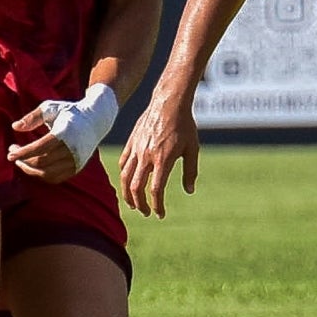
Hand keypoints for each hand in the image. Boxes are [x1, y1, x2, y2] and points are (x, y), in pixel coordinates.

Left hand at [7, 84, 118, 183]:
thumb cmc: (69, 112)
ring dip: (30, 170)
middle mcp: (72, 148)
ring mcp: (76, 160)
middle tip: (12, 152)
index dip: (23, 152)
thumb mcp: (50, 107)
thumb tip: (14, 127)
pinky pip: (56, 177)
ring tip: (21, 161)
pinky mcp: (77, 167)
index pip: (40, 147)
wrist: (96, 119)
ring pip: (47, 173)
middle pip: (42, 162)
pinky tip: (33, 167)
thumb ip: (32, 117)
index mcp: (65, 132)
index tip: (10, 152)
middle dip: (23, 160)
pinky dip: (42, 175)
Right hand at [116, 97, 198, 217]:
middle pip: (136, 188)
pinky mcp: (131, 142)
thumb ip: (191, 171)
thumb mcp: (192, 149)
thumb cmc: (184, 125)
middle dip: (140, 204)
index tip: (160, 214)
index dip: (157, 205)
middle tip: (146, 212)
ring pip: (125, 177)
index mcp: (163, 159)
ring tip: (133, 204)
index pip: (156, 190)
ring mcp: (136, 149)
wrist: (169, 102)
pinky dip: (124, 175)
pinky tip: (129, 181)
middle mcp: (147, 156)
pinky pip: (123, 163)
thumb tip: (190, 191)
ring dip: (128, 194)